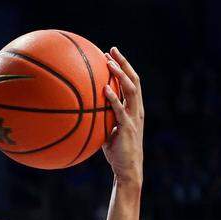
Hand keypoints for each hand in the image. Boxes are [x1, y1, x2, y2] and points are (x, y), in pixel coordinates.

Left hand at [102, 47, 143, 186]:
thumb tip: (83, 111)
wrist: (128, 168)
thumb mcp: (108, 131)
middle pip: (134, 80)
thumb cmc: (117, 152)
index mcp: (134, 108)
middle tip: (112, 50)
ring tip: (109, 63)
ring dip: (120, 75)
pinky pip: (120, 109)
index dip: (123, 68)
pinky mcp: (128, 127)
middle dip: (123, 63)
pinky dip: (113, 98)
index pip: (131, 82)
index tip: (111, 55)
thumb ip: (101, 119)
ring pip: (130, 90)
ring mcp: (134, 117)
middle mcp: (137, 109)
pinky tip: (105, 89)